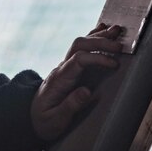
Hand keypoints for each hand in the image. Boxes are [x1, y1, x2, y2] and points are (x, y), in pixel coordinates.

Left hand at [31, 23, 123, 140]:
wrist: (31, 118)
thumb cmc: (44, 120)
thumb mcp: (55, 120)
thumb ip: (70, 106)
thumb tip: (87, 92)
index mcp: (59, 80)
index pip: (78, 60)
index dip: (97, 58)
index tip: (114, 64)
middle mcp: (61, 69)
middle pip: (79, 46)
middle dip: (100, 42)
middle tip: (120, 46)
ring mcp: (65, 66)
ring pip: (80, 43)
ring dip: (99, 36)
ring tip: (117, 30)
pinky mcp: (69, 67)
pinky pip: (81, 48)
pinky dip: (93, 38)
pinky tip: (103, 30)